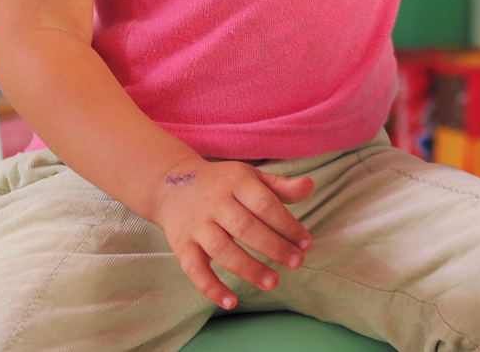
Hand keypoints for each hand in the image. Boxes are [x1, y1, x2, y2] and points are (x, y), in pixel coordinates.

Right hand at [150, 158, 314, 308]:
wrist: (170, 185)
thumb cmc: (222, 184)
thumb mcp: (250, 177)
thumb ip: (280, 186)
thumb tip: (309, 185)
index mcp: (237, 182)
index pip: (266, 205)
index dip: (288, 225)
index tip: (306, 244)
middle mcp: (215, 203)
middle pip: (246, 228)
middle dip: (274, 248)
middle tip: (296, 263)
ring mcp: (196, 226)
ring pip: (223, 250)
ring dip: (249, 269)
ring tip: (272, 283)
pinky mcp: (181, 246)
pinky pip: (194, 270)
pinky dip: (211, 288)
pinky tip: (231, 302)